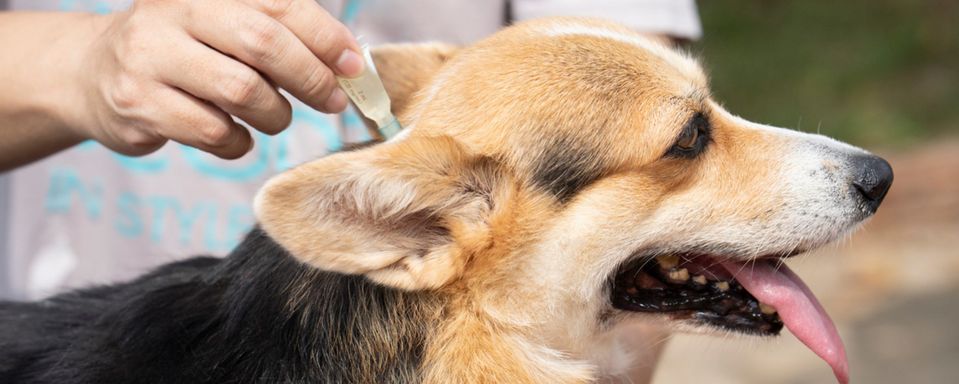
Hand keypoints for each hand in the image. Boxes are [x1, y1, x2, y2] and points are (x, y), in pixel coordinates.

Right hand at [69, 0, 363, 158]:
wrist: (91, 75)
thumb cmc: (182, 52)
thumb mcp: (222, 25)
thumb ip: (280, 34)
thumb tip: (350, 61)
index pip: (280, 4)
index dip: (326, 37)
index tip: (354, 66)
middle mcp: (173, 13)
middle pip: (263, 43)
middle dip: (310, 78)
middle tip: (331, 101)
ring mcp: (149, 58)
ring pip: (242, 92)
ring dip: (275, 115)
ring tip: (273, 117)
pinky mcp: (138, 104)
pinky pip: (214, 132)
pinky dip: (239, 142)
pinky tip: (234, 135)